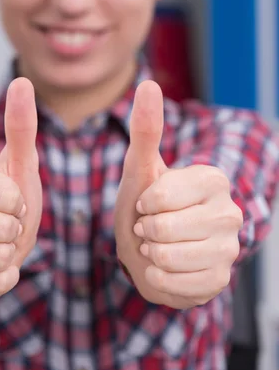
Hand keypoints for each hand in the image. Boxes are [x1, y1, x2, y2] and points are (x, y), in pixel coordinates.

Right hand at [0, 77, 41, 301]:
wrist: (0, 237)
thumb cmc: (11, 196)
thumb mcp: (20, 162)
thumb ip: (20, 124)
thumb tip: (22, 81)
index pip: (9, 197)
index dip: (21, 202)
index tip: (10, 200)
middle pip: (3, 230)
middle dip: (17, 229)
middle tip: (6, 224)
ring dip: (11, 254)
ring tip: (0, 243)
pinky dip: (3, 278)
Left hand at [114, 80, 242, 308]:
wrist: (146, 246)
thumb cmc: (142, 203)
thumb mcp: (139, 167)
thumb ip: (146, 127)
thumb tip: (148, 84)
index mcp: (213, 180)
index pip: (161, 196)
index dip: (142, 202)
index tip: (147, 202)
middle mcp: (230, 212)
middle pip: (165, 229)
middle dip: (145, 230)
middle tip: (150, 226)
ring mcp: (229, 249)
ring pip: (171, 258)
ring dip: (150, 255)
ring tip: (156, 245)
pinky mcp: (220, 281)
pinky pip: (176, 286)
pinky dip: (158, 279)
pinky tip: (163, 267)